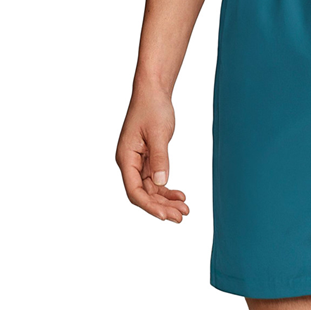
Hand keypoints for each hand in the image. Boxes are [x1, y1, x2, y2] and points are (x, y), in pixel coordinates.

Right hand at [115, 86, 189, 222]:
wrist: (154, 93)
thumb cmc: (152, 108)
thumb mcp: (159, 134)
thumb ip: (160, 159)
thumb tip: (162, 182)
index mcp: (125, 157)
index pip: (134, 190)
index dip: (149, 205)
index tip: (164, 215)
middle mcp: (129, 163)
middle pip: (143, 194)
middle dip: (161, 207)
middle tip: (181, 216)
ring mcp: (138, 163)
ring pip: (151, 190)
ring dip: (167, 201)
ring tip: (185, 209)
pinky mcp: (148, 160)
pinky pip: (157, 181)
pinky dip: (168, 189)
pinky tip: (181, 196)